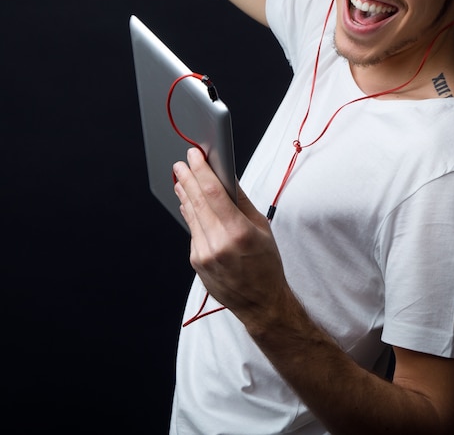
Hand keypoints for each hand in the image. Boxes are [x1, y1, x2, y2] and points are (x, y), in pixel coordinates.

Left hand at [173, 148, 289, 325]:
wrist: (261, 302)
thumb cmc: (266, 264)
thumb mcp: (262, 227)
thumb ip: (241, 201)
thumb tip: (227, 176)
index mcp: (238, 232)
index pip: (213, 193)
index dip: (201, 170)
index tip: (195, 155)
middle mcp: (217, 244)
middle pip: (196, 201)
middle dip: (187, 177)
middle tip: (183, 162)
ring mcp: (203, 254)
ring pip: (191, 215)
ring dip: (184, 193)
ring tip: (181, 177)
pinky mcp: (196, 261)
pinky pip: (192, 230)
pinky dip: (190, 213)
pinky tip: (188, 202)